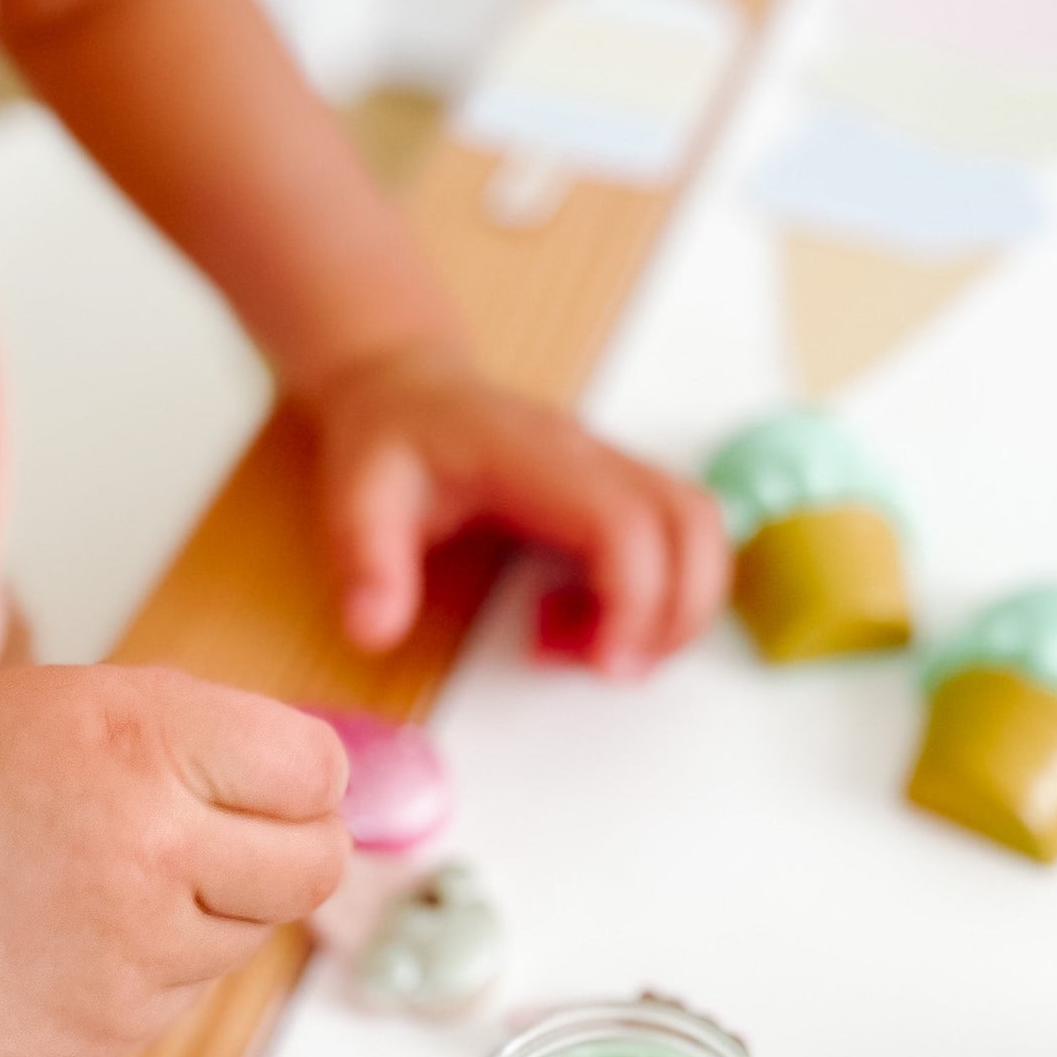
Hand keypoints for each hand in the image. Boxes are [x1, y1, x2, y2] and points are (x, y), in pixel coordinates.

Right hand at [0, 664, 349, 1056]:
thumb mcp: (47, 705)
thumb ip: (182, 730)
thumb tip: (313, 776)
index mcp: (136, 735)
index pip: (316, 766)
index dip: (297, 770)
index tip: (264, 774)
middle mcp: (149, 842)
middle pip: (316, 861)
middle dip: (287, 842)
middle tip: (218, 829)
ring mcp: (133, 952)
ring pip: (254, 930)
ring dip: (212, 904)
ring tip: (101, 874)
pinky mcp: (108, 1032)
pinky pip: (187, 989)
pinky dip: (153, 961)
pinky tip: (61, 932)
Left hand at [306, 343, 728, 677]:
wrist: (405, 387)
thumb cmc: (389, 441)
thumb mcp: (356, 497)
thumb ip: (368, 562)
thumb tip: (374, 630)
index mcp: (532, 455)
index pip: (624, 521)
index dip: (636, 598)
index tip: (605, 665)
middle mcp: (589, 453)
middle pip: (693, 521)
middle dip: (680, 610)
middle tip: (615, 668)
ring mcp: (612, 465)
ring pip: (700, 526)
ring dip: (679, 603)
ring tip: (594, 646)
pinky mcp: (617, 486)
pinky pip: (677, 535)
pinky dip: (660, 592)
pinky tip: (583, 620)